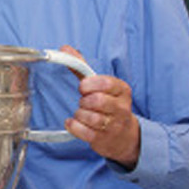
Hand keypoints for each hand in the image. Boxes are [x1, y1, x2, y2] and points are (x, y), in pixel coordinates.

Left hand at [59, 46, 139, 167]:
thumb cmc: (109, 104)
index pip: (106, 83)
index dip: (90, 84)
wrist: (124, 135)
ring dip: (80, 114)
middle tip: (83, 102)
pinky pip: (84, 132)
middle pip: (97, 101)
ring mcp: (114, 125)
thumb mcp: (100, 84)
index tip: (83, 87)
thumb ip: (82, 66)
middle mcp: (121, 107)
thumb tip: (65, 49)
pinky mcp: (104, 139)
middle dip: (84, 101)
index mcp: (121, 89)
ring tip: (81, 113)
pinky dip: (74, 127)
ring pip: (91, 118)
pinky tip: (73, 123)